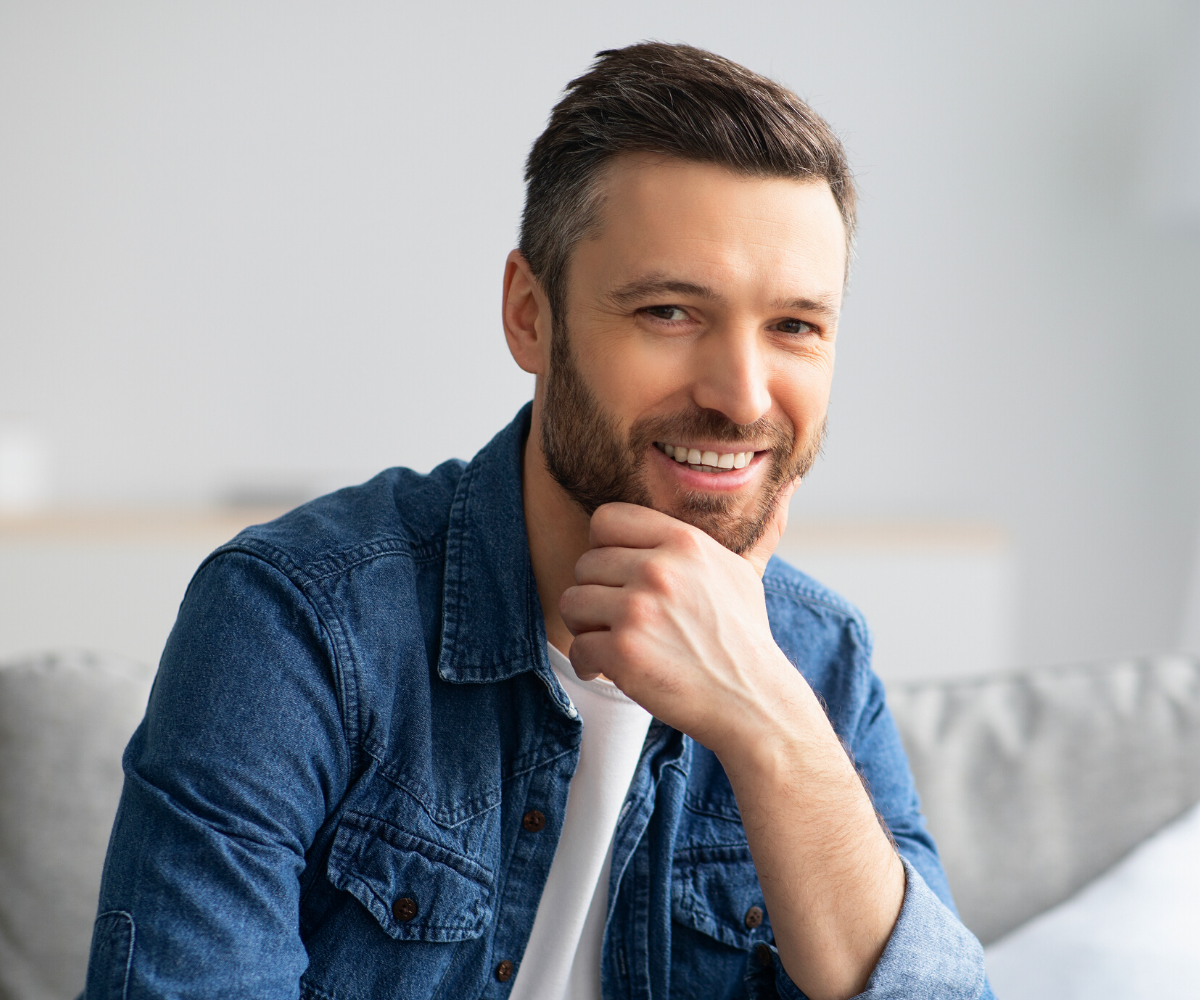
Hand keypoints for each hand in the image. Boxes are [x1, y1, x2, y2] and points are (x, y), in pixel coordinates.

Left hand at [559, 481, 801, 753]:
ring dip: (586, 627)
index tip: (619, 575)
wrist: (752, 701)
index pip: (606, 519)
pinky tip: (609, 670)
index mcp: (683, 542)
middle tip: (618, 619)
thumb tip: (791, 484)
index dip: (604, 548)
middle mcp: (658, 569)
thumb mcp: (747, 573)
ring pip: (572, 602)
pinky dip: (588, 664)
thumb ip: (755, 529)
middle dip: (596, 594)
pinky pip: (577, 647)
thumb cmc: (744, 637)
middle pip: (585, 564)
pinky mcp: (623, 652)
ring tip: (612, 641)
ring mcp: (638, 610)